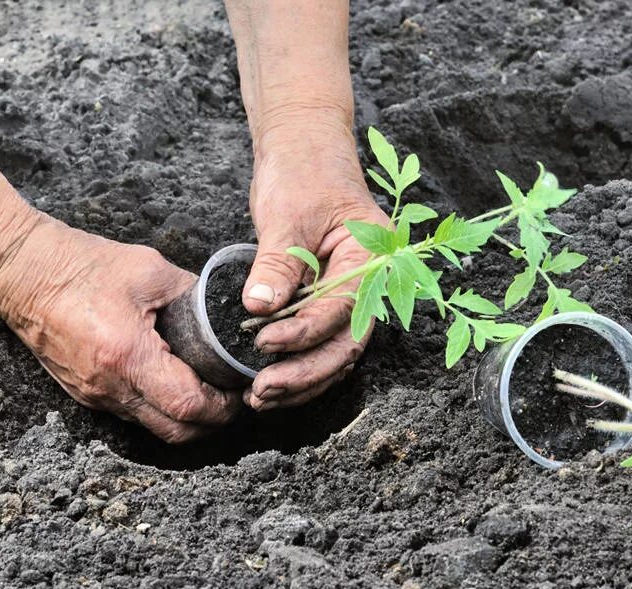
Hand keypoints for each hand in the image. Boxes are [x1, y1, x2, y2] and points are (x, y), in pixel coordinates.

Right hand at [0, 212, 238, 441]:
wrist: (18, 271)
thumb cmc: (79, 264)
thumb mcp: (148, 270)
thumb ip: (191, 294)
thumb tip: (223, 311)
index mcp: (128, 355)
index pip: (188, 405)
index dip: (221, 406)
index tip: (239, 390)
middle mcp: (109, 386)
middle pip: (175, 432)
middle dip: (210, 422)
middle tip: (229, 397)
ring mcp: (94, 395)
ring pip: (152, 427)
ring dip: (184, 418)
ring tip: (206, 389)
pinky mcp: (83, 393)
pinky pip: (131, 413)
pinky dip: (158, 407)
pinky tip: (171, 381)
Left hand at [242, 113, 389, 409]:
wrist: (304, 148)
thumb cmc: (303, 170)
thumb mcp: (286, 214)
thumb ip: (277, 263)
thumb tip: (259, 308)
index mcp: (371, 256)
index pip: (342, 308)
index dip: (304, 332)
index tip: (264, 342)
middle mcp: (369, 282)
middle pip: (345, 344)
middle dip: (305, 373)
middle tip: (262, 391)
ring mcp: (350, 295)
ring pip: (335, 353)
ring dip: (301, 380)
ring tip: (259, 397)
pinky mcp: (328, 301)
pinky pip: (320, 343)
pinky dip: (297, 365)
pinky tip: (269, 383)